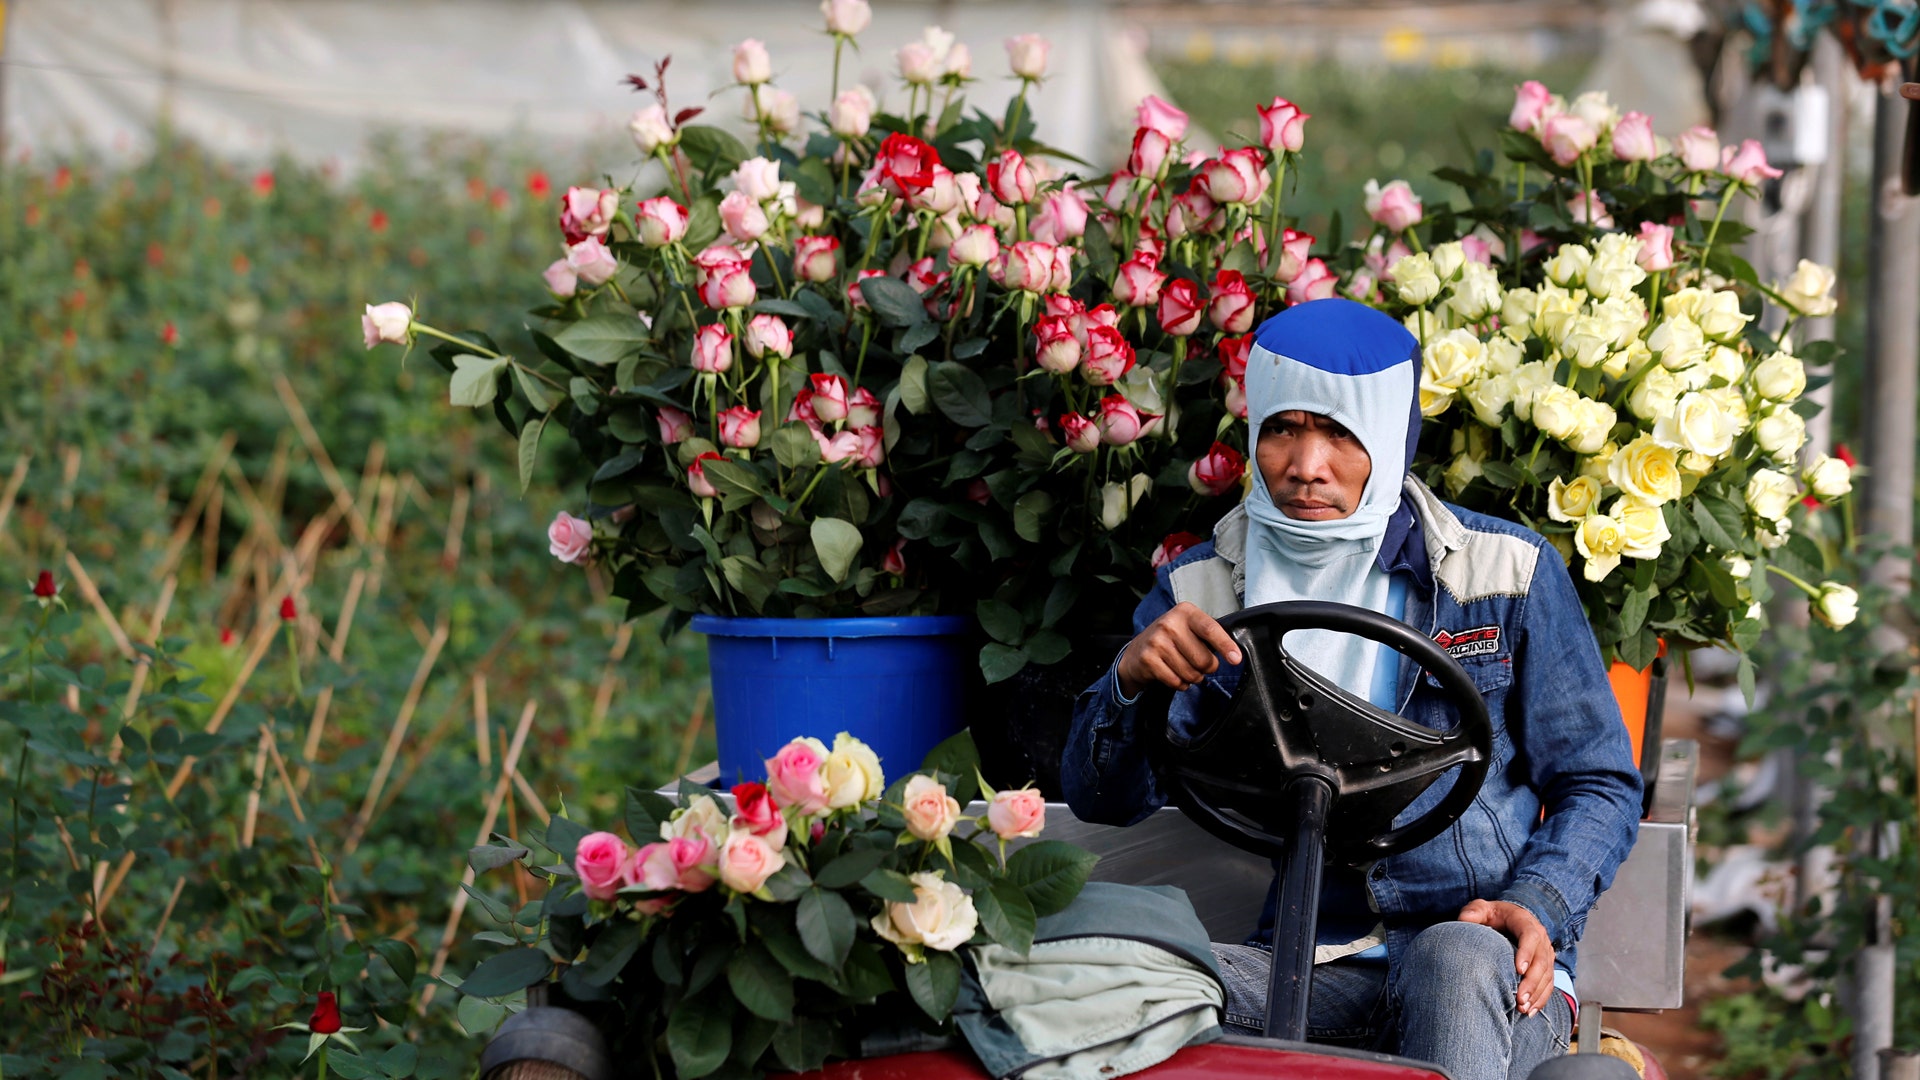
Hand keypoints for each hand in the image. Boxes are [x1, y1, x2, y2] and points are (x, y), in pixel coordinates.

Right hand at [1116, 602, 1243, 696]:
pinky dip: (1180, 684)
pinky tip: (1173, 674)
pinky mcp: (1148, 659)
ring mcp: (1157, 641)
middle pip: (1203, 659)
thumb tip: (1234, 655)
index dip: (1225, 645)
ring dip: (1193, 677)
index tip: (1236, 659)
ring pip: (1191, 673)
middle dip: (1206, 668)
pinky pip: (1176, 681)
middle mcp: (1169, 623)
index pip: (1210, 629)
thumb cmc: (1170, 640)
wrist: (1136, 652)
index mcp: (1185, 612)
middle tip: (1198, 664)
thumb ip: (1209, 636)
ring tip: (1183, 668)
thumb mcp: (1189, 628)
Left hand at [1457, 899, 1555, 1015]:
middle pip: (1542, 961)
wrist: (1510, 920)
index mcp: (1525, 922)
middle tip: (1520, 998)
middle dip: (1532, 982)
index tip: (1519, 970)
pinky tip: (1530, 1012)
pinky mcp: (1546, 967)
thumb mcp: (1482, 908)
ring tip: (1523, 1008)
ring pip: (1547, 976)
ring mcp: (1546, 954)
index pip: (1530, 936)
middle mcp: (1541, 939)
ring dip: (1537, 994)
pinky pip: (1548, 985)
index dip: (1527, 953)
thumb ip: (1474, 912)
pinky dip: (1541, 999)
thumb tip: (1464, 920)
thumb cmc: (1494, 915)